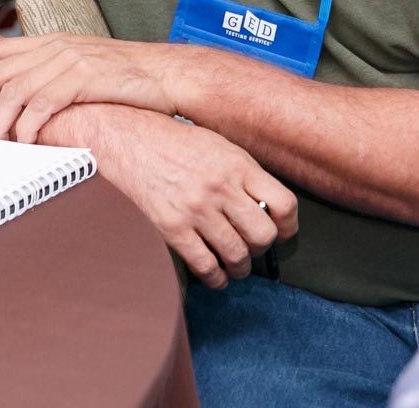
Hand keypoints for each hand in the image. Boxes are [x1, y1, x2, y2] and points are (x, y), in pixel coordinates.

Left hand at [0, 34, 178, 141]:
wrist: (166, 75)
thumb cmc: (126, 78)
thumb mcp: (84, 66)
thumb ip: (55, 73)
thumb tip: (27, 96)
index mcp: (54, 41)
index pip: (1, 48)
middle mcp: (57, 47)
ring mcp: (71, 61)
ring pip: (16, 89)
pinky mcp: (85, 79)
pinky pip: (43, 103)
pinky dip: (27, 124)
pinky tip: (23, 140)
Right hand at [53, 107, 296, 287]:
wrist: (129, 140)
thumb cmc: (175, 141)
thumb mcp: (219, 145)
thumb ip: (244, 174)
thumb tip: (266, 209)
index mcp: (238, 164)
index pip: (283, 204)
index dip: (289, 226)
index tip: (283, 231)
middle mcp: (221, 188)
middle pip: (263, 235)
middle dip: (263, 248)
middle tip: (254, 247)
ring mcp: (196, 210)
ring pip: (237, 255)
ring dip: (241, 267)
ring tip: (236, 264)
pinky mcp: (173, 228)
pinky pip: (206, 266)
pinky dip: (216, 278)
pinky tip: (216, 275)